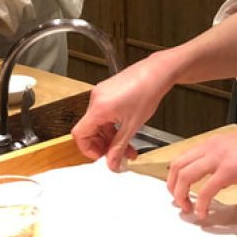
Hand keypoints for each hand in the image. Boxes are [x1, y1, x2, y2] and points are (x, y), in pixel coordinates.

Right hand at [70, 52, 176, 171]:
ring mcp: (101, 94)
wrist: (156, 73)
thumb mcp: (132, 126)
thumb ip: (119, 147)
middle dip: (102, 145)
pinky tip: (125, 132)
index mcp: (98, 108)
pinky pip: (104, 113)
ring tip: (127, 148)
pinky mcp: (107, 91)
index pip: (79, 134)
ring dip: (110, 137)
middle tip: (115, 154)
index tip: (101, 156)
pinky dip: (112, 125)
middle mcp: (96, 99)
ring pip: (98, 122)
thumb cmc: (146, 92)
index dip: (88, 149)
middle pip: (89, 129)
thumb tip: (112, 163)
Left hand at [166, 131, 236, 220]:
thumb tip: (214, 179)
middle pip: (177, 166)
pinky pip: (205, 190)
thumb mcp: (235, 151)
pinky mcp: (229, 171)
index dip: (175, 176)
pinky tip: (204, 212)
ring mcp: (219, 158)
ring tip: (188, 208)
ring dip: (182, 196)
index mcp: (212, 143)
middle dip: (173, 187)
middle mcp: (211, 147)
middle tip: (179, 201)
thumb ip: (221, 162)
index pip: (182, 157)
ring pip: (185, 176)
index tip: (178, 190)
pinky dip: (201, 204)